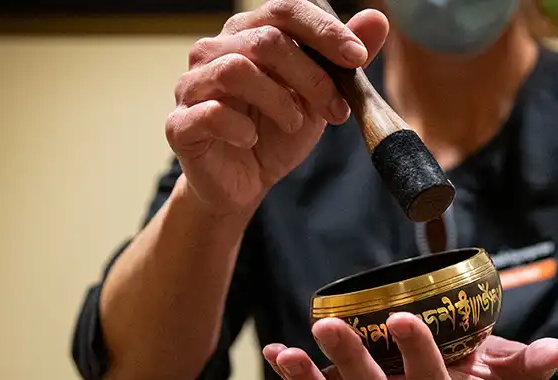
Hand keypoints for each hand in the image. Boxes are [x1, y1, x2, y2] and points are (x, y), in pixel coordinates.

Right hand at [166, 0, 388, 215]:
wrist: (244, 184)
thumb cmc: (277, 133)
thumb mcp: (320, 97)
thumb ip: (343, 60)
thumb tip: (377, 20)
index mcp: (248, 34)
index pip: (286, 10)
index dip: (324, 30)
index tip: (357, 57)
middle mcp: (214, 51)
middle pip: (266, 40)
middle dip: (311, 76)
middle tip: (335, 109)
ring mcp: (192, 85)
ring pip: (237, 70)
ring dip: (280, 101)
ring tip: (294, 123)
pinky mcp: (179, 123)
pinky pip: (211, 113)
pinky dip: (241, 128)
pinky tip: (251, 139)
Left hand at [262, 313, 557, 379]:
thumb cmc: (470, 373)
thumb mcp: (500, 369)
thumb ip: (525, 365)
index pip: (429, 379)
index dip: (417, 353)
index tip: (404, 319)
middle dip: (350, 361)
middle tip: (331, 327)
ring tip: (286, 352)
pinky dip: (292, 376)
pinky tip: (273, 351)